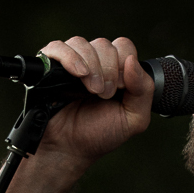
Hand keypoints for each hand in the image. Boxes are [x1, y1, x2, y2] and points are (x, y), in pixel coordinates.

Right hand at [36, 35, 153, 166]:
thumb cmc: (100, 134)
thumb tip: (132, 60)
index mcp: (115, 70)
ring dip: (91, 67)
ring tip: (91, 91)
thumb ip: (144, 90)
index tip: (119, 89)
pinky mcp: (49, 66)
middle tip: (104, 95)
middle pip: (103, 44)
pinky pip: (57, 47)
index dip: (124, 64)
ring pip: (82, 43)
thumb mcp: (134, 118)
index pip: (123, 46)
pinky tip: (78, 74)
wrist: (70, 149)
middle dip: (108, 70)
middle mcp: (93, 62)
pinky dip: (70, 58)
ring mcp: (71, 62)